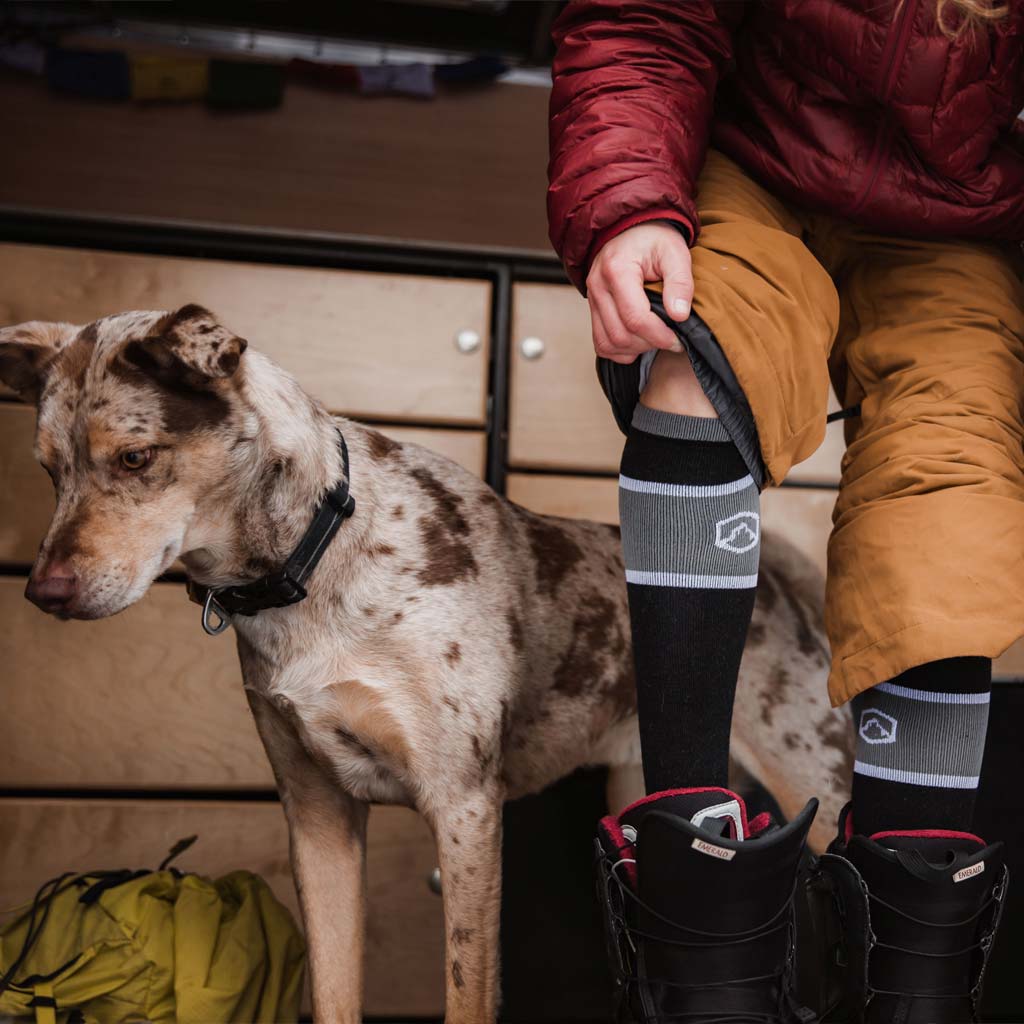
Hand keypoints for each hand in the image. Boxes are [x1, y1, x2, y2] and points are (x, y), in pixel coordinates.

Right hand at [586, 222, 693, 363]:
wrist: (630, 228)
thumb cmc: (653, 238)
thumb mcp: (675, 252)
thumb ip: (680, 282)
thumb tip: (680, 315)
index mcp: (617, 270)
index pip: (635, 318)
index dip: (659, 335)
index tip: (677, 340)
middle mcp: (598, 286)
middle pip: (620, 335)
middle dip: (649, 344)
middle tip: (670, 339)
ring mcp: (592, 299)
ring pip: (607, 343)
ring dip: (634, 349)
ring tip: (654, 339)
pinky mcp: (593, 309)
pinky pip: (601, 342)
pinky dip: (619, 350)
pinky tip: (638, 341)